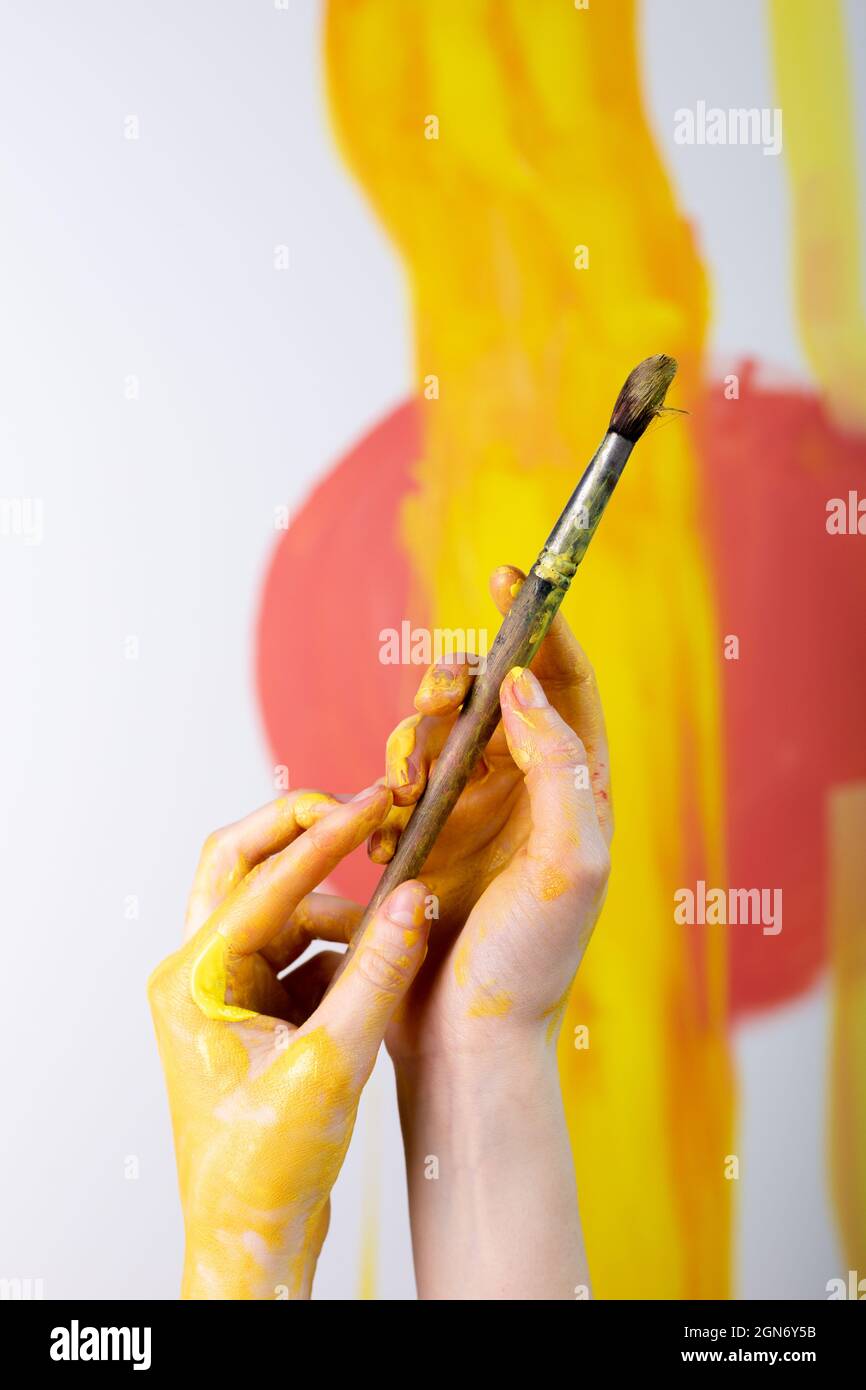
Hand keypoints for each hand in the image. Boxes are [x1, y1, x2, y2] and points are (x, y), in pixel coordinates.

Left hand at [148, 784, 431, 1299]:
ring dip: (333, 903)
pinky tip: (382, 960)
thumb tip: (415, 898)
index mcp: (193, 979)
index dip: (325, 840)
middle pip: (241, 865)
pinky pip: (299, 949)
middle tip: (363, 810)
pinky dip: (339, 946)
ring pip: (277, 906)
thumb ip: (376, 974)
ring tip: (394, 917)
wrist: (255, 1233)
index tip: (375, 805)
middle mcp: (198, 972)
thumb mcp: (332, 1062)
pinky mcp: (256, 1006)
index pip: (262, 883)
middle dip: (301, 833)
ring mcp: (226, 988)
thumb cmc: (268, 1164)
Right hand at [375, 564, 612, 1065]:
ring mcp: (470, 812)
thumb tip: (521, 685)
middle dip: (453, 682)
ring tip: (404, 792)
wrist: (466, 1038)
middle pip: (487, 695)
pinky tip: (385, 833)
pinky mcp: (421, 837)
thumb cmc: (530, 961)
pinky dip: (382, 789)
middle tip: (431, 701)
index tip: (507, 577)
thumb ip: (554, 765)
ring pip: (434, 732)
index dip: (541, 625)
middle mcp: (525, 791)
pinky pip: (394, 780)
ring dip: (412, 742)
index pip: (565, 683)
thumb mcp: (569, 860)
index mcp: (574, 788)